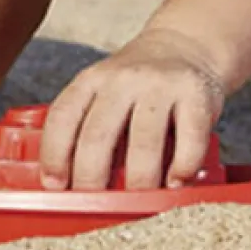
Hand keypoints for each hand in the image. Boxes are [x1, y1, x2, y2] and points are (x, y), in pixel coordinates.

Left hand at [39, 29, 225, 190]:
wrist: (186, 46)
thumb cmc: (135, 86)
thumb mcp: (101, 93)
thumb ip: (86, 126)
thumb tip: (69, 184)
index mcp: (90, 81)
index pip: (62, 118)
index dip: (54, 155)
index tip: (55, 185)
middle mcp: (121, 79)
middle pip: (98, 135)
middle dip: (91, 177)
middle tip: (94, 203)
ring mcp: (160, 85)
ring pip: (143, 140)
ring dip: (138, 179)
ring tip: (137, 201)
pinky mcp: (197, 93)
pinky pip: (190, 137)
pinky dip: (182, 166)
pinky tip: (175, 181)